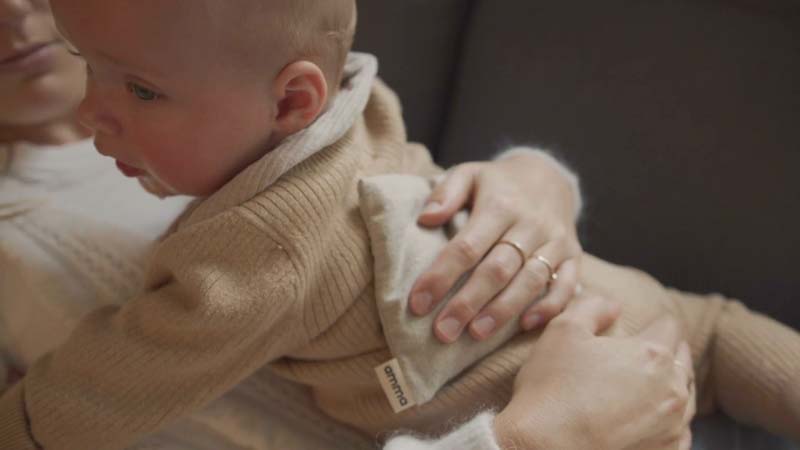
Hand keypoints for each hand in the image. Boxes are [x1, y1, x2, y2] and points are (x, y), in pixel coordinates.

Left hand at [409, 150, 582, 342]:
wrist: (549, 177)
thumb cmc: (497, 184)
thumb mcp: (469, 174)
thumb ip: (447, 193)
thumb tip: (425, 219)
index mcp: (500, 204)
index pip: (466, 246)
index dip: (441, 276)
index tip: (417, 303)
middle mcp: (530, 224)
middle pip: (497, 269)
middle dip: (468, 303)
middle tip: (443, 332)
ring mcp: (555, 241)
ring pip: (530, 281)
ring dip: (503, 311)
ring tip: (475, 335)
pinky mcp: (574, 256)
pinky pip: (567, 286)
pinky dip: (549, 307)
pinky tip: (525, 326)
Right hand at [495, 295, 695, 449]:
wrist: (542, 448)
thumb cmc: (551, 388)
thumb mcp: (562, 329)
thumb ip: (593, 306)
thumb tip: (613, 303)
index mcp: (652, 354)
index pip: (669, 325)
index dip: (654, 320)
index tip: (642, 325)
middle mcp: (672, 390)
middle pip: (682, 360)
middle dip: (666, 352)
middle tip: (645, 352)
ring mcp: (672, 427)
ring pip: (686, 396)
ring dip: (670, 386)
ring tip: (648, 384)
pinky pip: (681, 432)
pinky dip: (669, 422)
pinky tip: (651, 419)